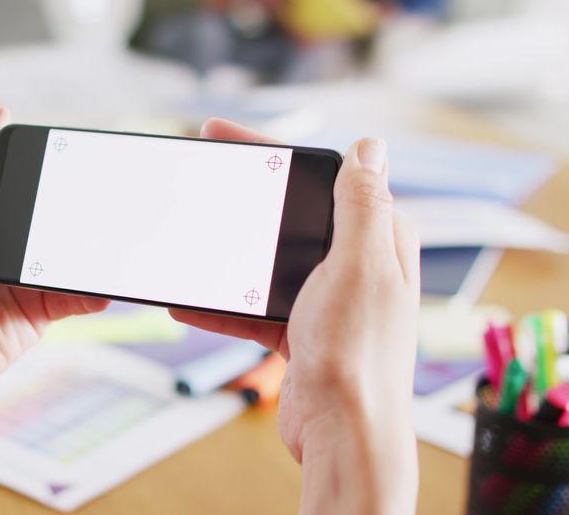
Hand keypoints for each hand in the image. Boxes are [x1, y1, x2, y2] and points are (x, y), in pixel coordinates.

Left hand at [0, 104, 108, 433]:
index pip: (18, 170)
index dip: (44, 158)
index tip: (77, 146)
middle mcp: (2, 235)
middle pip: (53, 207)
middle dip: (79, 202)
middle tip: (110, 191)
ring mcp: (26, 271)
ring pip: (73, 249)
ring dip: (93, 246)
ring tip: (118, 234)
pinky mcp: (42, 306)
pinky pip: (80, 292)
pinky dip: (95, 288)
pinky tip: (106, 282)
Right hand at [169, 119, 419, 513]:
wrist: (343, 433)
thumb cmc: (357, 353)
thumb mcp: (358, 265)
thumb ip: (363, 205)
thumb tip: (371, 146)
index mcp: (380, 239)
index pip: (326, 177)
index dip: (274, 152)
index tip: (227, 135)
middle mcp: (359, 266)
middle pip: (293, 214)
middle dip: (246, 196)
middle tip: (202, 172)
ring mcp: (329, 301)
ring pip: (270, 262)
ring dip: (230, 255)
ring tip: (188, 239)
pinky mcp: (302, 333)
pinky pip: (255, 307)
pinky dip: (223, 305)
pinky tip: (189, 303)